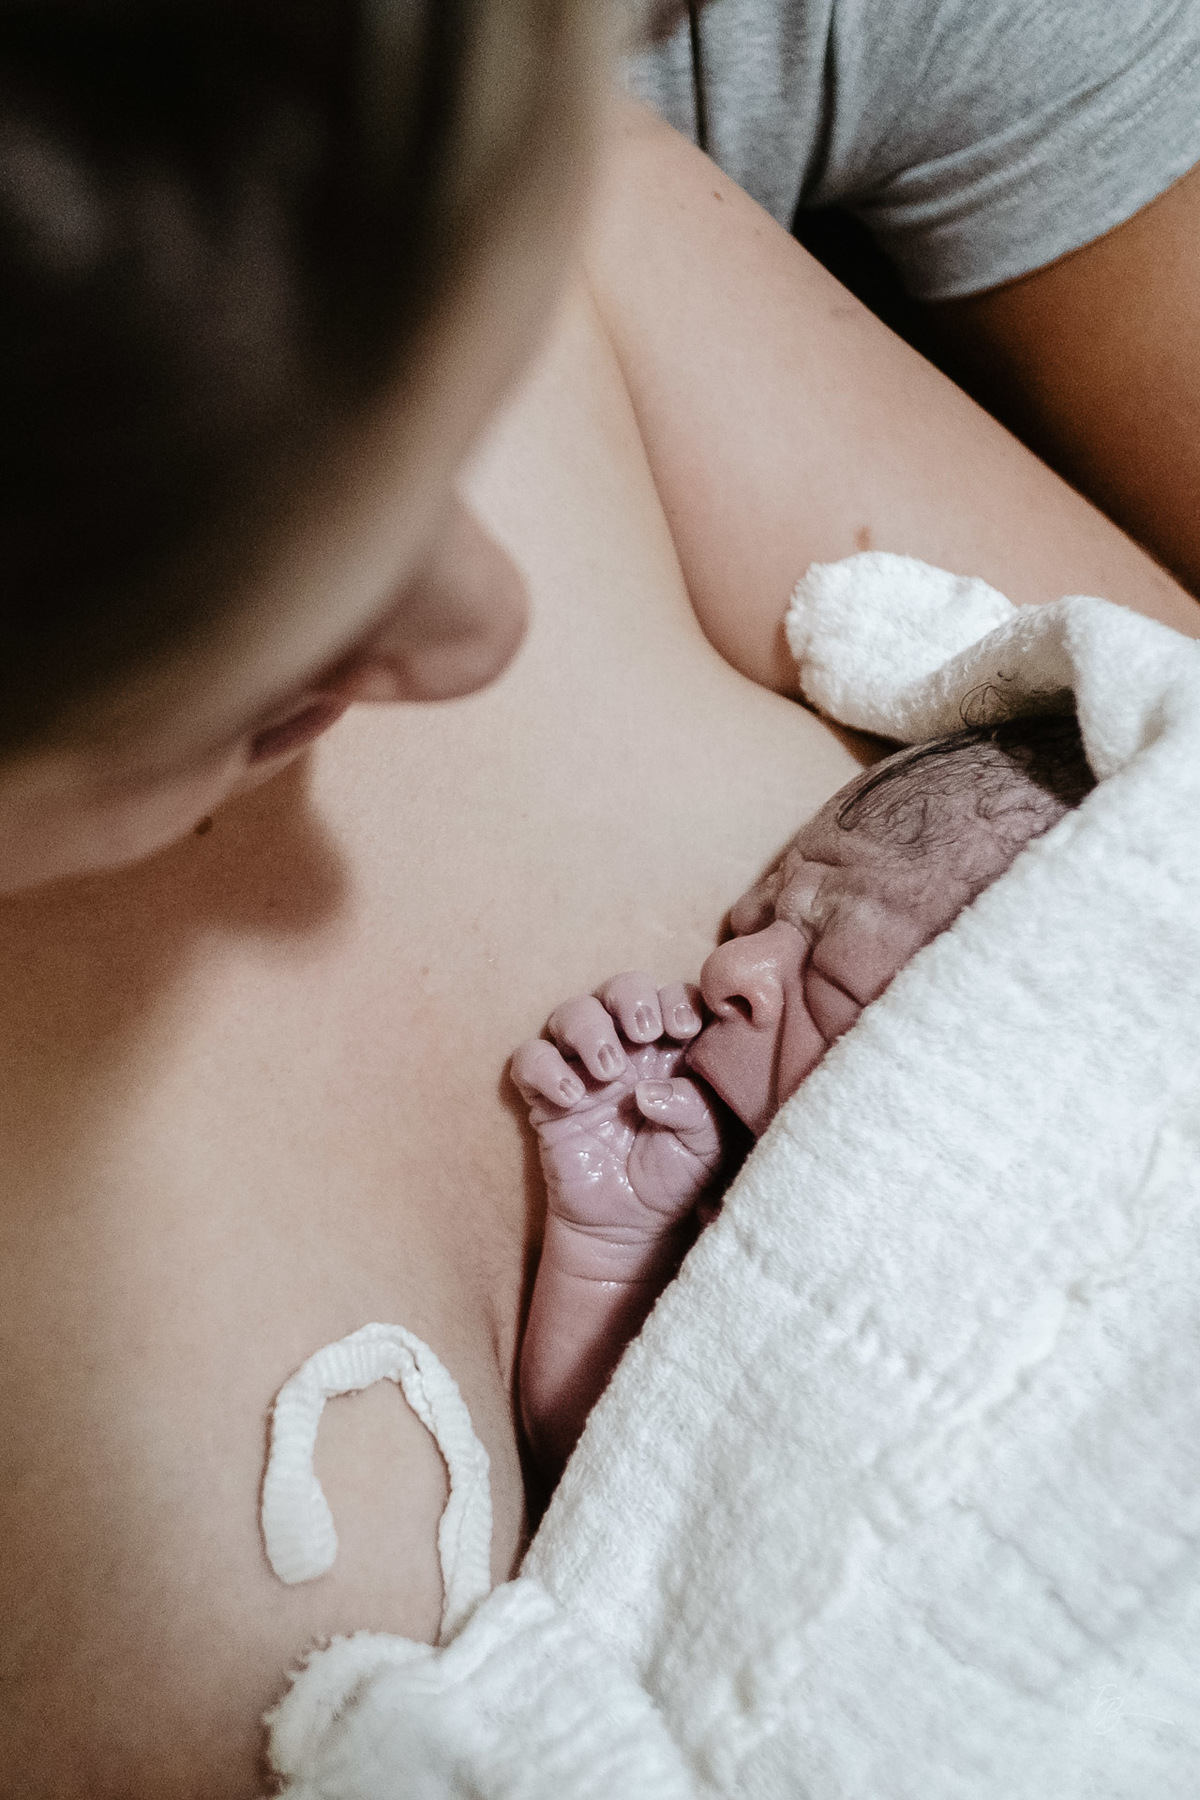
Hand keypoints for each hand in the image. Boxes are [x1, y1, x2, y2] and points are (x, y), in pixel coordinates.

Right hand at [511, 972, 728, 1244]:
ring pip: (572, 1012)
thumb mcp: (705, 1145)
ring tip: (608, 1070)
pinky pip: (530, 1059)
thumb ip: (695, 1108)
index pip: (671, 997)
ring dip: (589, 1029)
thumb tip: (649, 1089)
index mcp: (671, 1049)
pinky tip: (571, 1097)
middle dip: (631, 997)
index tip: (683, 1029)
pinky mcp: (545, 1093)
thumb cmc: (673, 1176)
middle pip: (620, 989)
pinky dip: (545, 1068)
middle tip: (643, 1032)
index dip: (675, 1000)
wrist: (629, 1225)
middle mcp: (627, 1047)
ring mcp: (583, 1067)